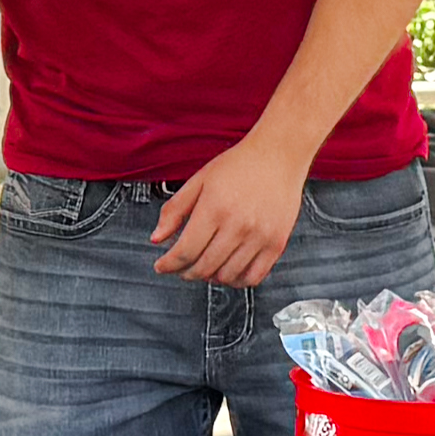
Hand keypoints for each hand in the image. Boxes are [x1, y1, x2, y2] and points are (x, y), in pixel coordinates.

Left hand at [153, 134, 308, 284]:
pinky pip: (253, 277)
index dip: (168, 264)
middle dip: (185, 272)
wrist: (278, 155)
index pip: (185, 251)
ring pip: (227, 276)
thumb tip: (157, 238)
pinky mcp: (276, 243)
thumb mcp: (199, 180)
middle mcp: (238, 225)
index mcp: (215, 208)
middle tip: (181, 268)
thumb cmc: (240, 164)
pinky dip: (236, 280)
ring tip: (204, 267)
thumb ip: (174, 210)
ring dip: (210, 278)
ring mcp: (259, 237)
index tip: (162, 266)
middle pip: (204, 267)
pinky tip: (228, 270)